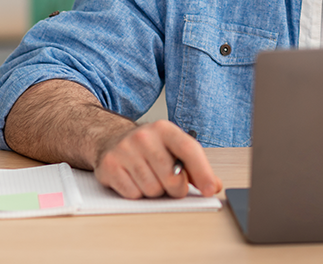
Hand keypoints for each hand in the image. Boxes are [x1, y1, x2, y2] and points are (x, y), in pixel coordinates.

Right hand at [93, 120, 222, 198]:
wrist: (111, 139)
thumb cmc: (149, 148)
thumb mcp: (173, 149)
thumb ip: (195, 167)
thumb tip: (213, 185)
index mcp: (165, 129)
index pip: (189, 150)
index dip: (202, 172)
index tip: (209, 189)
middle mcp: (144, 137)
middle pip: (171, 177)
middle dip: (176, 188)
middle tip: (172, 185)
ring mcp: (125, 150)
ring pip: (152, 189)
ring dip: (155, 192)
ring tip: (150, 179)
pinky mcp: (110, 166)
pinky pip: (133, 194)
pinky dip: (137, 193)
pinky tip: (134, 181)